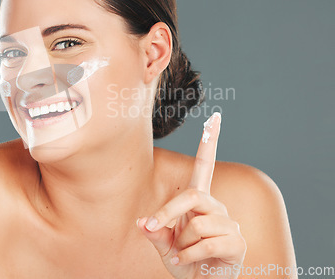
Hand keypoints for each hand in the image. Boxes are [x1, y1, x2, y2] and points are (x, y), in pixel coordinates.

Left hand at [137, 112, 246, 278]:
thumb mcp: (163, 245)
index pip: (205, 167)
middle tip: (153, 227)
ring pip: (197, 224)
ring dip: (181, 243)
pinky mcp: (236, 243)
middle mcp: (216, 208)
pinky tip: (189, 262)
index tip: (214, 118)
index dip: (209, 143)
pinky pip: (205, 244)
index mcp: (199, 201)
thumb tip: (143, 223)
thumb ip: (155, 231)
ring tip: (183, 253)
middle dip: (168, 213)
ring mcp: (229, 224)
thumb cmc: (184, 261)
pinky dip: (189, 257)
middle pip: (192, 196)